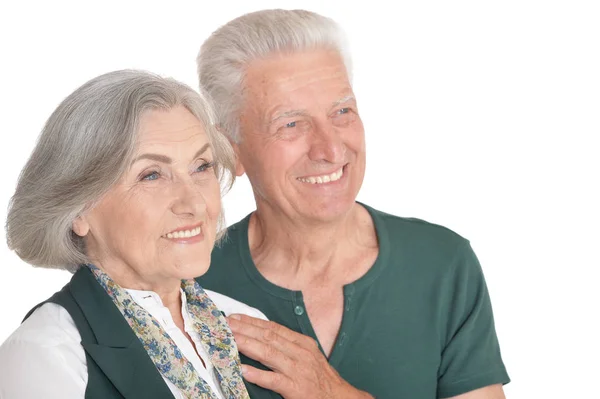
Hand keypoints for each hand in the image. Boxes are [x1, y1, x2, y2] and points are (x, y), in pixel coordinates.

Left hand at [228, 314, 372, 398]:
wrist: (339, 397)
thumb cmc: (320, 377)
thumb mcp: (307, 355)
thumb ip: (288, 345)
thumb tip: (262, 336)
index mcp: (302, 343)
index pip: (273, 328)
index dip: (252, 322)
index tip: (235, 318)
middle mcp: (300, 353)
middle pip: (268, 337)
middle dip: (245, 329)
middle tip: (225, 325)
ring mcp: (298, 370)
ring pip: (268, 354)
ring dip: (247, 346)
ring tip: (230, 340)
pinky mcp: (296, 388)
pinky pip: (273, 380)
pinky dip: (258, 375)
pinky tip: (243, 371)